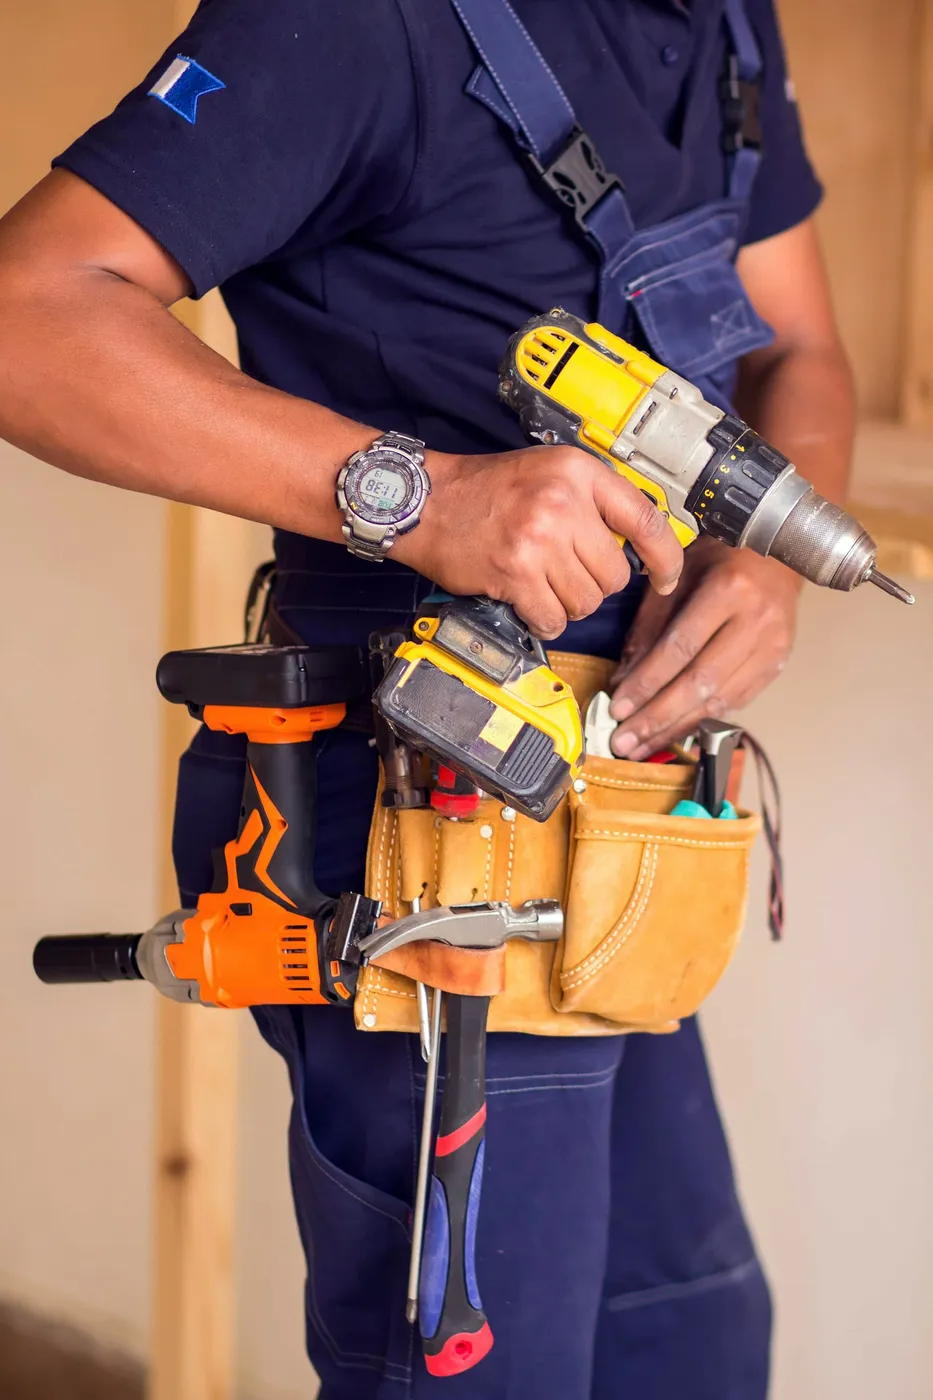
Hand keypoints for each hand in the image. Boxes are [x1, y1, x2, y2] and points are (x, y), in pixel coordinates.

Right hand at [397, 446, 682, 638]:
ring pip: (586, 602)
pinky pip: (554, 619)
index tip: (667, 579)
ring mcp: (539, 538)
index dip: (665, 558)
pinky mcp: (515, 573)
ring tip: (539, 582)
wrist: (425, 502)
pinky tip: (526, 601)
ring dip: (566, 603)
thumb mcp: (549, 474)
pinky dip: (543, 619)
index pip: (645, 520)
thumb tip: (638, 545)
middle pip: (614, 575)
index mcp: (579, 472)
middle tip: (562, 571)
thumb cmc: (487, 491)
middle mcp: (563, 502)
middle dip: (593, 584)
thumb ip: (594, 502)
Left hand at [607, 539, 800, 758]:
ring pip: (719, 700)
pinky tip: (673, 734)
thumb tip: (621, 679)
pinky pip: (735, 702)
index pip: (680, 648)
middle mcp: (755, 622)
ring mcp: (772, 647)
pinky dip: (701, 721)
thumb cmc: (719, 560)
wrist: (776, 556)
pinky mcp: (776, 665)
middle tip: (623, 741)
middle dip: (657, 717)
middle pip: (700, 682)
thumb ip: (649, 627)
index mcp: (728, 590)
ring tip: (641, 747)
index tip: (617, 709)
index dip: (646, 683)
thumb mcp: (676, 577)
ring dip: (676, 728)